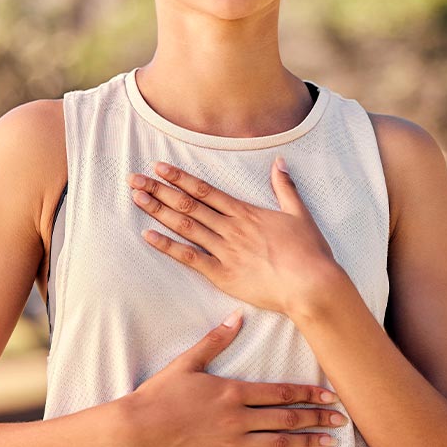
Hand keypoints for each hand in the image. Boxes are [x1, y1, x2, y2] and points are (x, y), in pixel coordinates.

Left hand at [126, 157, 337, 314]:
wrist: (311, 284)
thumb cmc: (309, 252)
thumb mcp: (299, 213)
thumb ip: (285, 187)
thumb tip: (279, 162)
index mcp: (246, 212)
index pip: (205, 190)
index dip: (180, 178)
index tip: (160, 168)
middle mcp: (230, 227)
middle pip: (188, 204)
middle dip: (159, 190)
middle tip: (135, 179)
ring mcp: (225, 250)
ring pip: (185, 226)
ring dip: (159, 211)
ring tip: (137, 199)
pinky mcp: (223, 274)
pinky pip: (190, 258)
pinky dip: (168, 246)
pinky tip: (149, 235)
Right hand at [126, 310, 346, 446]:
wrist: (138, 428)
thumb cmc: (161, 392)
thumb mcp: (188, 361)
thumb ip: (216, 339)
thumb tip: (237, 316)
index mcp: (233, 391)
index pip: (280, 391)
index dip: (308, 393)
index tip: (330, 394)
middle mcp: (238, 418)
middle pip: (286, 417)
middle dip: (317, 417)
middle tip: (343, 419)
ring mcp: (232, 444)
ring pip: (278, 444)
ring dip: (307, 443)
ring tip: (331, 443)